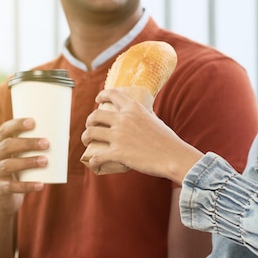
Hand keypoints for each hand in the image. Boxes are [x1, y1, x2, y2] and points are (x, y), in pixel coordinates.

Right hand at [0, 118, 48, 215]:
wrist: (1, 200)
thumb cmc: (17, 172)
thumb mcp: (21, 158)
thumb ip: (36, 148)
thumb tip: (65, 136)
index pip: (4, 130)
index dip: (17, 124)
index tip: (33, 122)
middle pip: (7, 146)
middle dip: (27, 143)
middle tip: (46, 143)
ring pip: (8, 165)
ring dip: (27, 162)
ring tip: (45, 161)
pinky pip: (12, 187)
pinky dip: (27, 186)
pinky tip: (41, 184)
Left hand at [82, 89, 202, 183]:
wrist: (173, 157)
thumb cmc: (167, 140)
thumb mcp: (154, 119)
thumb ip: (143, 115)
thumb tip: (139, 115)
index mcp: (133, 108)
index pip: (112, 94)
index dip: (101, 95)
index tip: (98, 100)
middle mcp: (123, 119)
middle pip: (95, 116)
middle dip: (89, 121)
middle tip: (90, 126)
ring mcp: (119, 136)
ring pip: (90, 133)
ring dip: (85, 138)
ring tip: (87, 141)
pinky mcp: (117, 153)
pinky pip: (96, 157)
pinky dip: (92, 161)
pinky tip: (93, 163)